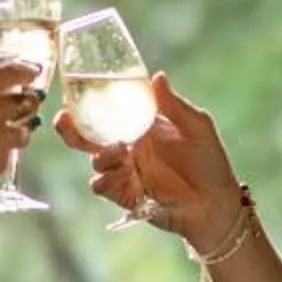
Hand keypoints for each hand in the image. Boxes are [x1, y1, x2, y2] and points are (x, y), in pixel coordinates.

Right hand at [0, 59, 39, 193]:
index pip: (13, 72)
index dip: (26, 70)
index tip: (33, 71)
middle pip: (28, 100)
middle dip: (28, 99)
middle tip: (23, 102)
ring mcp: (0, 138)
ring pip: (26, 129)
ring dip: (21, 126)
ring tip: (13, 129)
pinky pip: (11, 153)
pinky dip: (5, 150)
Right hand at [53, 73, 239, 239]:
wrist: (216, 204)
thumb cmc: (210, 162)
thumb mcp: (197, 127)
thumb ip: (174, 105)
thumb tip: (157, 76)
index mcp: (142, 126)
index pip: (108, 111)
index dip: (88, 103)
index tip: (76, 94)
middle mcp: (129, 147)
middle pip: (89, 136)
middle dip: (71, 129)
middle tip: (64, 120)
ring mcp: (126, 171)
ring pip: (95, 160)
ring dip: (99, 154)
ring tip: (118, 151)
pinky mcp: (126, 194)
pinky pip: (103, 186)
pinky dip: (102, 180)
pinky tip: (113, 175)